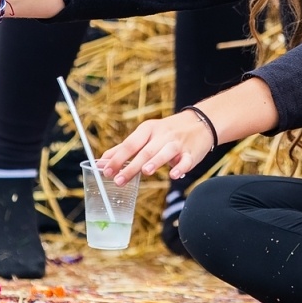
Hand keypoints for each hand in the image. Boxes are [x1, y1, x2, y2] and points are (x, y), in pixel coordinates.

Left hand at [98, 111, 216, 184]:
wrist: (200, 122)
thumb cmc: (167, 132)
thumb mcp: (146, 135)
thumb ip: (124, 149)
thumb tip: (101, 161)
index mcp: (148, 130)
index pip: (130, 144)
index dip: (117, 157)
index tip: (105, 170)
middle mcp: (162, 135)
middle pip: (145, 151)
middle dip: (131, 166)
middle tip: (118, 180)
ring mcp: (178, 144)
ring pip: (166, 152)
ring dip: (155, 161)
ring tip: (145, 171)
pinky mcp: (192, 153)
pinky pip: (186, 161)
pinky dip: (181, 167)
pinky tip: (174, 174)